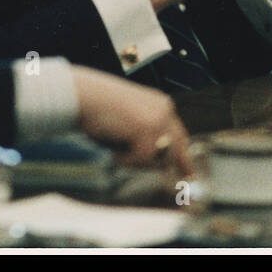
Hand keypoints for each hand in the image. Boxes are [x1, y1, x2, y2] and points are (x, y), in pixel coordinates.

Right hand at [70, 66, 192, 173]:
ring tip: (116, 146)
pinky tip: (113, 148)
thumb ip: (147, 135)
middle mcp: (165, 110)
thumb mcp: (130, 121)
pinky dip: (125, 159)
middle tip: (157, 176)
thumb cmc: (98, 109)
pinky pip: (141, 159)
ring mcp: (158, 119)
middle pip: (175, 151)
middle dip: (162, 166)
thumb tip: (159, 162)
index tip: (189, 175)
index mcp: (161, 105)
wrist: (82, 95)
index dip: (183, 157)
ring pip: (157, 159)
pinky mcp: (148, 129)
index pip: (180, 136)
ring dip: (135, 160)